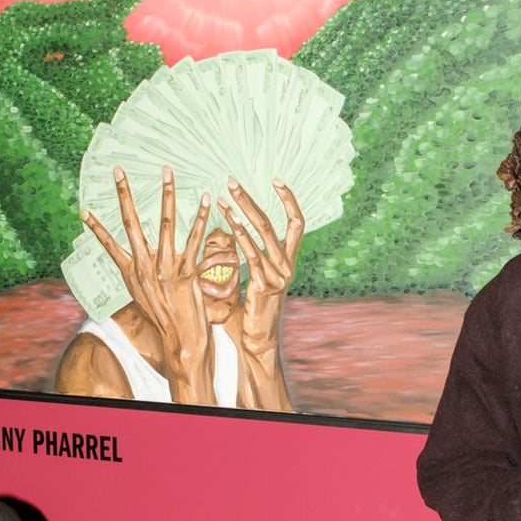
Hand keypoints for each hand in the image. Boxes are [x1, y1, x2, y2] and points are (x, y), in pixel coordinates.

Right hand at [80, 168, 217, 402]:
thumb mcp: (143, 295)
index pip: (108, 244)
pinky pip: (194, 240)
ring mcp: (165, 269)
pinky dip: (199, 218)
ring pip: (165, 224)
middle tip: (118, 171)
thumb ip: (138, 273)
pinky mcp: (187, 273)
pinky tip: (203, 199)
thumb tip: (132, 258)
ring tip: (167, 172)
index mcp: (131, 272)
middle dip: (124, 195)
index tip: (83, 208)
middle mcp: (145, 267)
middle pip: (132, 224)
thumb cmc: (164, 317)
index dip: (96, 227)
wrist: (180, 340)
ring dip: (167, 195)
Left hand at [217, 177, 304, 360]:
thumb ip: (250, 257)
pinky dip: (240, 236)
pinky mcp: (266, 286)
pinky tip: (227, 221)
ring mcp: (280, 275)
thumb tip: (232, 235)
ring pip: (263, 234)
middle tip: (231, 181)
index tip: (276, 180)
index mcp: (288, 261)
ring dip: (241, 212)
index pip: (297, 222)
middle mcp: (288, 265)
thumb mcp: (254, 279)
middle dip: (251, 199)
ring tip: (222, 196)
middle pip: (274, 222)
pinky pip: (253, 254)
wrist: (256, 341)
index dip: (290, 200)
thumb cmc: (250, 311)